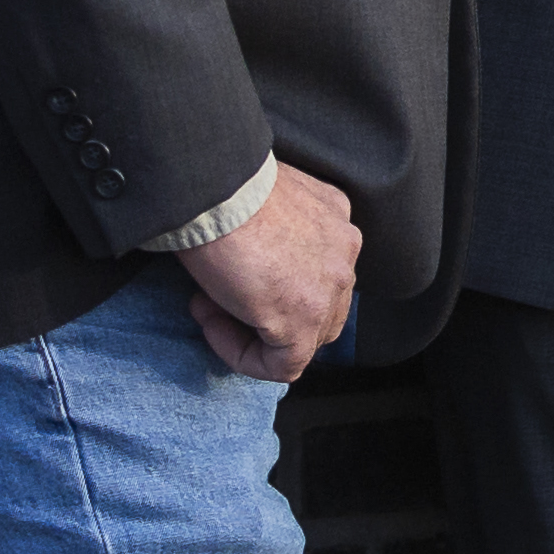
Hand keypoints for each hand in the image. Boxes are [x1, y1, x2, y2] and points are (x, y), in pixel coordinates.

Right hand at [176, 160, 355, 381]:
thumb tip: (246, 262)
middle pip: (319, 306)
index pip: (317, 270)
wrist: (215, 190)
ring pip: (305, 339)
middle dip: (268, 313)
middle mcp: (344, 249)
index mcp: (334, 217)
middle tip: (217, 296)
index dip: (268, 281)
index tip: (227, 270)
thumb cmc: (222, 189)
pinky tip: (211, 325)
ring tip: (209, 308)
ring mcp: (331, 286)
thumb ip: (272, 231)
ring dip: (252, 334)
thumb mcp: (259, 203)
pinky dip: (243, 357)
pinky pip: (284, 364)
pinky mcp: (306, 318)